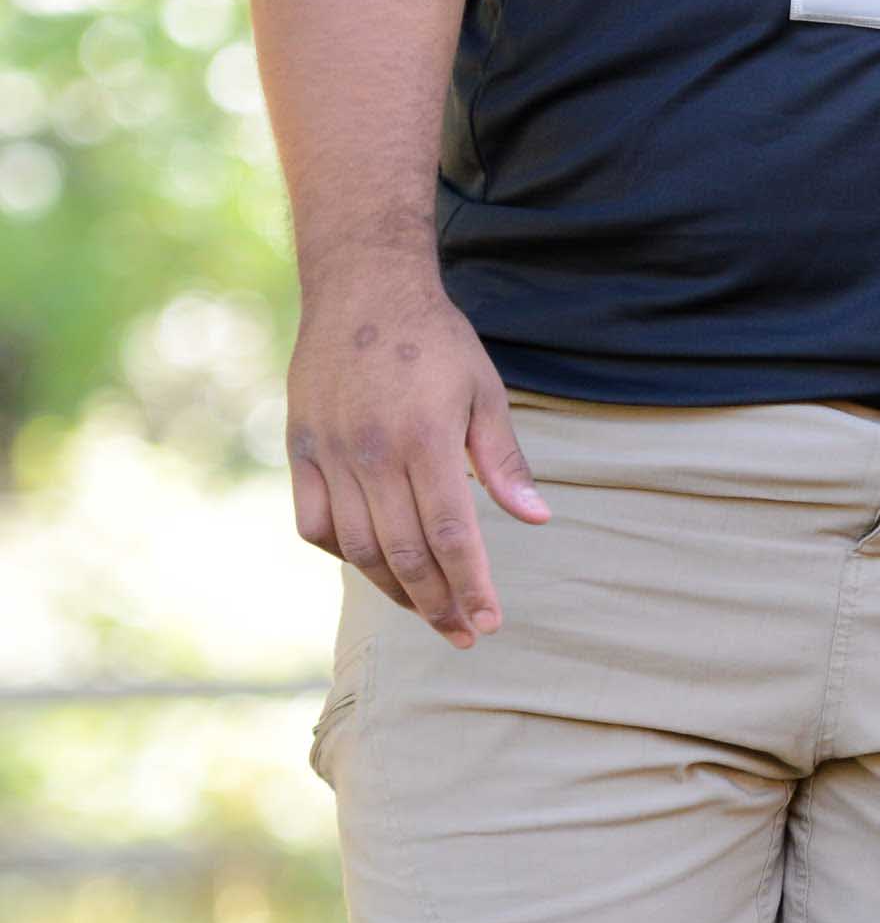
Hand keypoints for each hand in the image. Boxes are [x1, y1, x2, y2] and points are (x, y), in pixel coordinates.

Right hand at [286, 264, 550, 640]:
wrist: (362, 288)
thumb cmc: (435, 340)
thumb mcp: (485, 392)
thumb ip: (504, 461)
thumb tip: (537, 519)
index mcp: (425, 440)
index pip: (449, 536)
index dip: (469, 587)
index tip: (489, 623)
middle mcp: (371, 453)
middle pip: (403, 554)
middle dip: (436, 604)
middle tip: (463, 634)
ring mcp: (329, 453)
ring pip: (357, 548)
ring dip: (392, 589)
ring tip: (426, 611)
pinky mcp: (300, 449)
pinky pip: (314, 523)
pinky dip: (343, 552)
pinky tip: (373, 563)